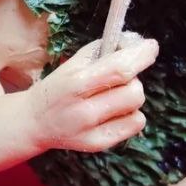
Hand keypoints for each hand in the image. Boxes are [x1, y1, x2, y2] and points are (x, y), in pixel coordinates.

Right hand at [28, 32, 157, 152]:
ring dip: (131, 97)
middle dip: (133, 78)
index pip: (119, 69)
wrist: (34, 122)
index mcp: (75, 83)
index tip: (150, 46)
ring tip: (113, 95)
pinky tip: (114, 111)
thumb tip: (136, 42)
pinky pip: (135, 125)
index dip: (141, 56)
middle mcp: (84, 110)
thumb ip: (103, 50)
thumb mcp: (72, 63)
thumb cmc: (58, 87)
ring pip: (137, 108)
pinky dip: (131, 115)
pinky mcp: (98, 144)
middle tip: (120, 77)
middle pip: (134, 91)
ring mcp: (91, 131)